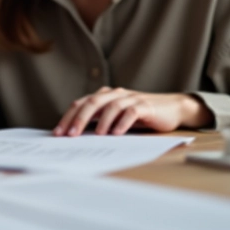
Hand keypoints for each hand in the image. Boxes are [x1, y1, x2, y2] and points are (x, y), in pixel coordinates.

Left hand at [53, 87, 211, 135]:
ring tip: (96, 136)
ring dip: (101, 121)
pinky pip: (131, 111)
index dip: (68, 117)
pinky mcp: (145, 106)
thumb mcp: (116, 118)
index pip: (81, 104)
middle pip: (92, 103)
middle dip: (79, 119)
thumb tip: (76, 136)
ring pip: (111, 106)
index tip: (57, 133)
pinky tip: (117, 133)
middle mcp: (115, 94)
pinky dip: (122, 122)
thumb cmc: (140, 116)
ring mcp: (131, 98)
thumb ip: (99, 121)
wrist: (171, 109)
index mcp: (105, 96)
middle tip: (70, 135)